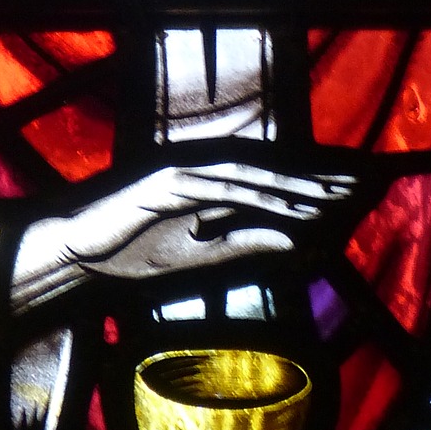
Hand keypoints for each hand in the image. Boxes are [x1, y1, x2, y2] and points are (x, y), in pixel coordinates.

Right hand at [12, 162, 352, 311]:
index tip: (344, 195)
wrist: (78, 253)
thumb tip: (292, 243)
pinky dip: (256, 198)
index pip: (264, 183)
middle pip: (264, 172)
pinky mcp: (168, 184)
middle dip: (308, 179)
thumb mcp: (199, 258)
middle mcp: (198, 171)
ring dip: (290, 186)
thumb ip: (243, 245)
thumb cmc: (131, 254)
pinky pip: (221, 191)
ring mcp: (182, 174)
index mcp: (206, 187)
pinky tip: (286, 209)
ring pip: (248, 176)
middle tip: (352, 187)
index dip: (304, 186)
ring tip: (328, 199)